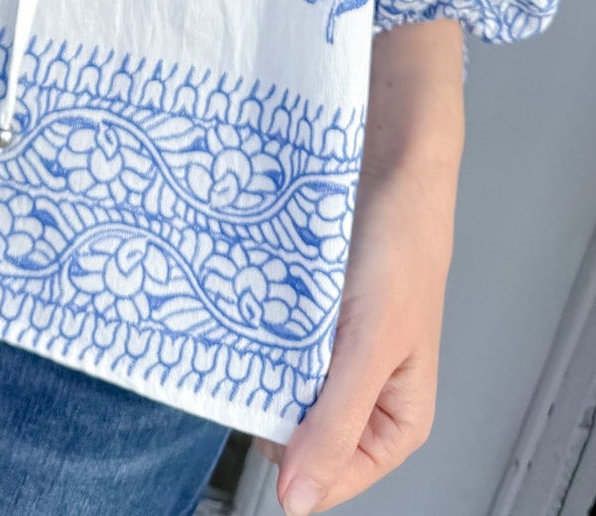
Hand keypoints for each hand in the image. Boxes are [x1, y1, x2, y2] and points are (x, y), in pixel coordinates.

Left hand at [253, 18, 464, 512]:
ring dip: (254, 359)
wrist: (390, 157)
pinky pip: (267, 335)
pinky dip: (251, 324)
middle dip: (267, 400)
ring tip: (242, 325)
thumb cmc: (402, 243)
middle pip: (296, 429)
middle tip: (244, 360)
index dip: (289, 457)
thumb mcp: (371, 342)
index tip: (250, 421)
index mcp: (392, 418)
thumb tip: (297, 500)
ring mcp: (328, 349)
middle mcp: (358, 390)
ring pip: (275, 381)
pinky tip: (237, 304)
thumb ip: (336, 422)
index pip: (329, 476)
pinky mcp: (303, 310)